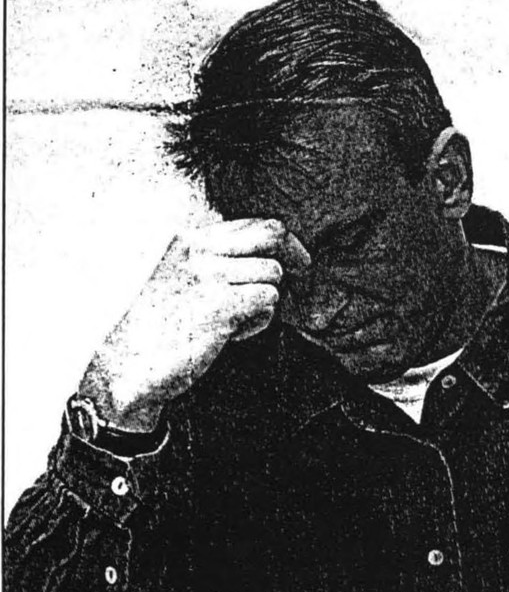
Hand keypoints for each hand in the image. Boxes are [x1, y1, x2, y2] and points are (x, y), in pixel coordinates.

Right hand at [79, 219, 310, 430]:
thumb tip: (260, 262)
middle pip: (270, 235)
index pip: (249, 225)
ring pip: (272, 274)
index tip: (296, 258)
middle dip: (294, 255)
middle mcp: (197, 252)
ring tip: (237, 322)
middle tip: (302, 272)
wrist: (123, 366)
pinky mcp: (219, 307)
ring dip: (265, 302)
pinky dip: (259, 322)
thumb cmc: (152, 332)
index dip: (281, 241)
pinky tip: (234, 334)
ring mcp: (208, 277)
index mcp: (186, 242)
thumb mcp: (176, 282)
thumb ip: (210, 265)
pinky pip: (267, 301)